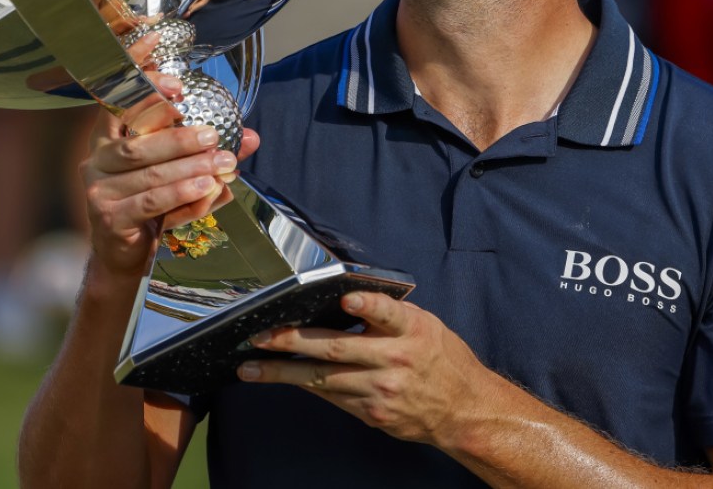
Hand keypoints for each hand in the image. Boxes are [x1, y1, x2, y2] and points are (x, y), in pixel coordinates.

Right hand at [81, 35, 259, 277]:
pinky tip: (207, 188)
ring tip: (220, 163)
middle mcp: (98, 158)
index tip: (170, 70)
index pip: (117, 98)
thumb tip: (250, 136)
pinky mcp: (108, 217)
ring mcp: (99, 189)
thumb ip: (211, 151)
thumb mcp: (182, 172)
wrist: (125, 255)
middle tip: (213, 135)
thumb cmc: (153, 204)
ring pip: (146, 171)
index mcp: (110, 136)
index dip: (137, 77)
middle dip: (179, 136)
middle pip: (138, 141)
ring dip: (188, 166)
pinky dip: (182, 194)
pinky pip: (150, 201)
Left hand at [237, 293, 492, 446]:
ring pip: (323, 380)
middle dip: (294, 342)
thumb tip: (345, 300)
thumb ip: (389, 315)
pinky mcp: (372, 413)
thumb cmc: (441, 359)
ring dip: (282, 373)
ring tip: (250, 368)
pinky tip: (281, 377)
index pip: (389, 314)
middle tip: (262, 336)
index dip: (369, 305)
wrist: (462, 411)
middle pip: (338, 349)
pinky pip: (331, 396)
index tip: (348, 299)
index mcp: (413, 330)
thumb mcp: (426, 325)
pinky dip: (304, 385)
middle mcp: (395, 360)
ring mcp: (381, 390)